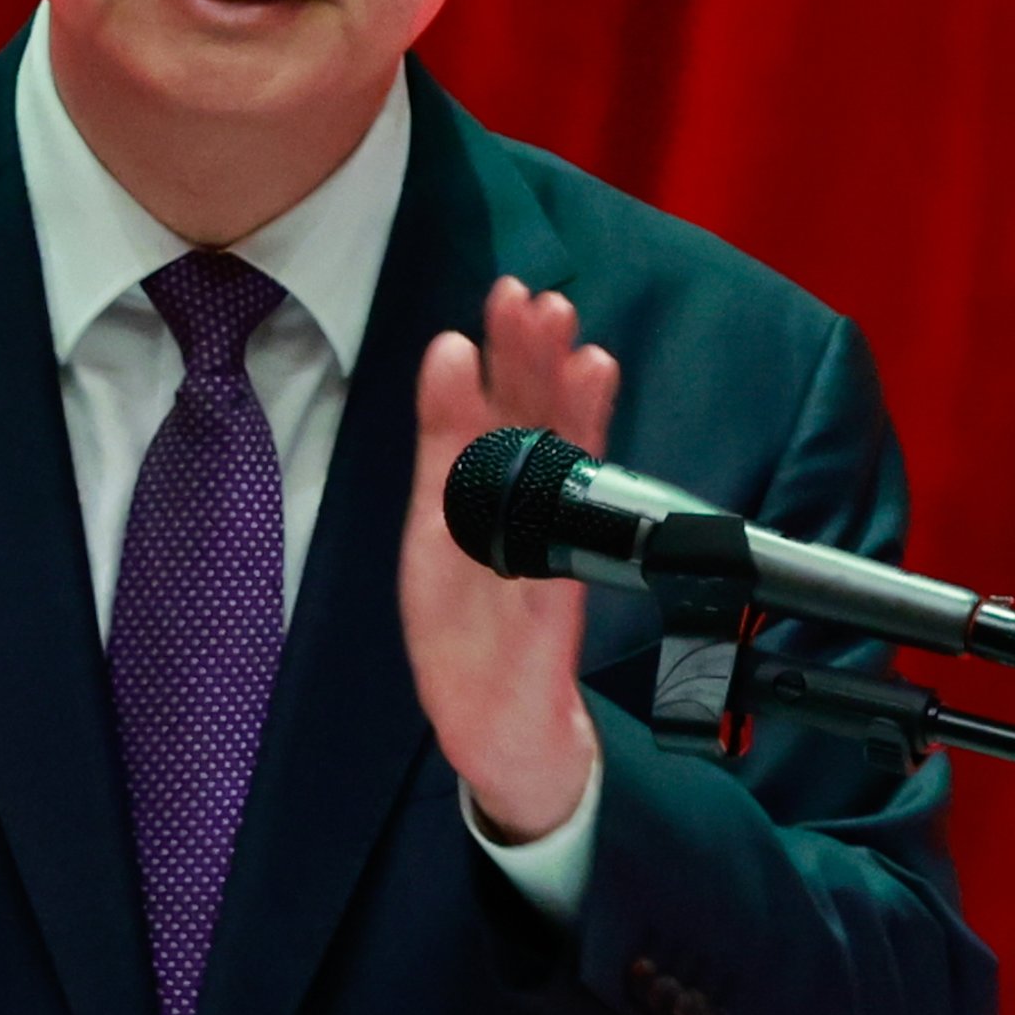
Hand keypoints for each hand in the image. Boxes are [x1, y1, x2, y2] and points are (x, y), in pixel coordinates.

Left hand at [400, 275, 619, 843]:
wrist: (494, 722)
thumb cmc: (467, 623)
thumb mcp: (434, 519)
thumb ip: (444, 441)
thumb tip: (447, 350)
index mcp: (496, 488)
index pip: (507, 405)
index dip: (509, 351)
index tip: (511, 293)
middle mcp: (530, 511)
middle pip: (539, 423)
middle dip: (539, 361)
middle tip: (541, 299)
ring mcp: (546, 551)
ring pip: (561, 468)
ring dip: (568, 406)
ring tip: (576, 345)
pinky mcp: (552, 596)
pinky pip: (559, 534)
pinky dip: (567, 489)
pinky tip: (579, 431)